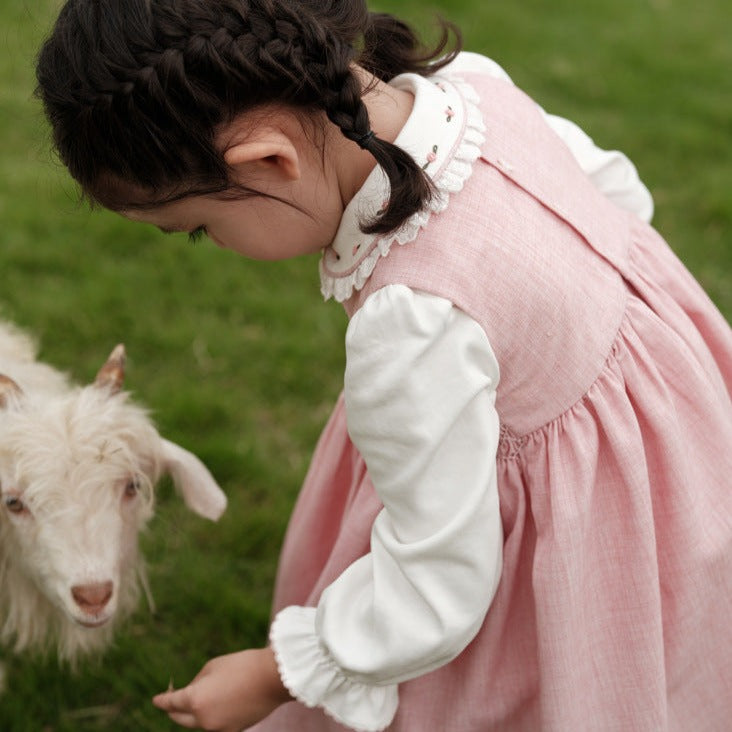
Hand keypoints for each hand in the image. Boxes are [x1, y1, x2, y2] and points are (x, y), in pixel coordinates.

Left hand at [152, 647, 291, 730]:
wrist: (272, 678)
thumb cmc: (242, 665)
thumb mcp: (213, 666)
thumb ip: (198, 682)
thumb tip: (194, 692)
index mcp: (195, 700)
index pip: (171, 703)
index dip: (162, 700)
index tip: (156, 699)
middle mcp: (203, 719)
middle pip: (180, 719)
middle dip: (173, 711)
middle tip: (172, 702)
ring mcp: (218, 728)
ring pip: (199, 723)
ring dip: (195, 713)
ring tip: (202, 697)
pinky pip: (215, 725)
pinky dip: (212, 716)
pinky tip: (218, 704)